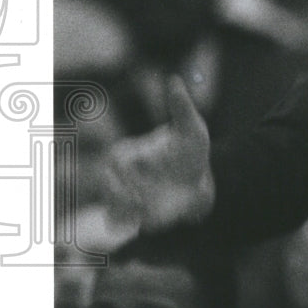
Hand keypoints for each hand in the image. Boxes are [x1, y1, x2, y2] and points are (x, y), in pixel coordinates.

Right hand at [105, 75, 214, 232]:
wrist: (199, 182)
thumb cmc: (192, 151)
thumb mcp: (192, 128)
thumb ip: (180, 106)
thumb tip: (174, 79)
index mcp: (125, 153)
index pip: (116, 163)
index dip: (128, 175)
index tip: (148, 178)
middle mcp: (117, 176)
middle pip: (108, 191)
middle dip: (123, 200)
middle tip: (145, 205)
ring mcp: (121, 198)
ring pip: (110, 211)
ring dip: (124, 218)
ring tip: (148, 219)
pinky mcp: (127, 217)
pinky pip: (115, 226)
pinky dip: (124, 229)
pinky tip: (144, 227)